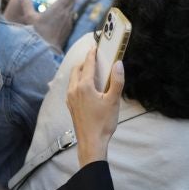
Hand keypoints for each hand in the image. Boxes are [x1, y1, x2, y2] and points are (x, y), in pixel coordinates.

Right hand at [4, 0, 81, 48]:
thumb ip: (26, 5)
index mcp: (58, 8)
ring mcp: (68, 22)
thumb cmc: (37, 33)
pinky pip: (70, 19)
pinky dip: (67, 15)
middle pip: (72, 2)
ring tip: (66, 3)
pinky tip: (62, 17)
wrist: (45, 50)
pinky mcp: (68, 30)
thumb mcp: (30, 18)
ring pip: (71, 10)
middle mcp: (65, 14)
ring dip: (70, 5)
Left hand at [66, 48, 124, 167]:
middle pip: (77, 69)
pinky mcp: (70, 105)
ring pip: (73, 78)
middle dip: (85, 62)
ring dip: (81, 71)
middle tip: (95, 58)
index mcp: (84, 86)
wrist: (91, 143)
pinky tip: (86, 87)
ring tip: (92, 71)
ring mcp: (70, 98)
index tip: (95, 47)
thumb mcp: (114, 101)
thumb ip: (117, 81)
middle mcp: (74, 89)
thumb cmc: (103, 123)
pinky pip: (72, 87)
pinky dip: (78, 81)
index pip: (88, 65)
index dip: (92, 54)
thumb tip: (118, 63)